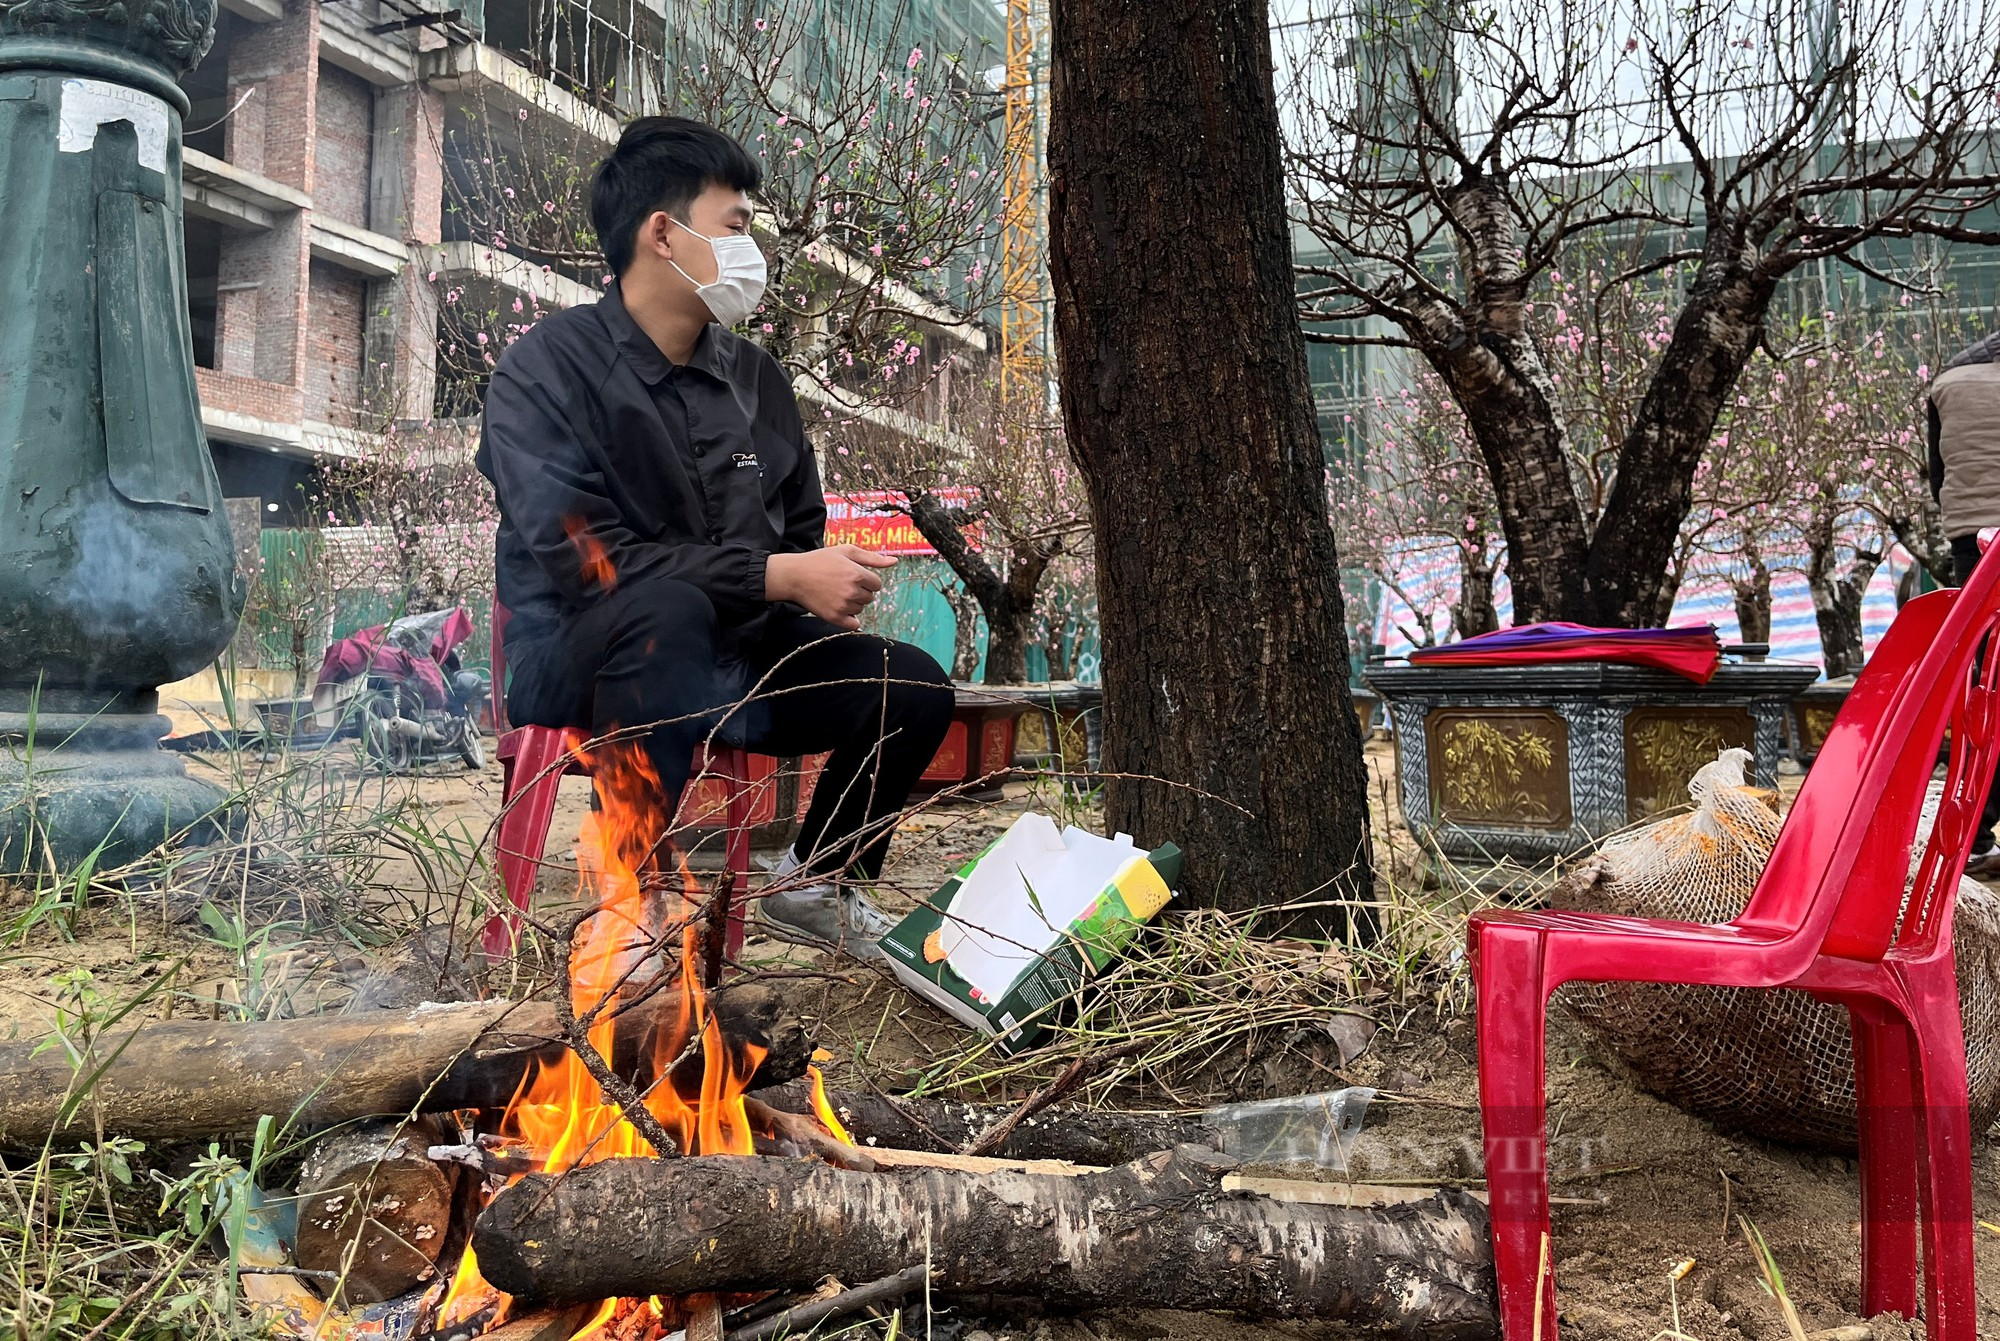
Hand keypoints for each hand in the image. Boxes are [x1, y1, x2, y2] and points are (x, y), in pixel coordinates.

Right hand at [765, 545, 896, 629]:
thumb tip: (894, 561)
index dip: (866, 579)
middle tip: (841, 584)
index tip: (851, 576)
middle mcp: (852, 591)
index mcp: (857, 574)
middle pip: (870, 597)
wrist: (794, 576)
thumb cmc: (820, 561)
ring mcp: (844, 606)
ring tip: (835, 593)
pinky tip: (839, 608)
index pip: (877, 584)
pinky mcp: (835, 618)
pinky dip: (850, 618)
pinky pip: (854, 624)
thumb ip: (872, 558)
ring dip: (853, 603)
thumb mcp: (846, 552)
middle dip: (860, 591)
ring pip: (861, 609)